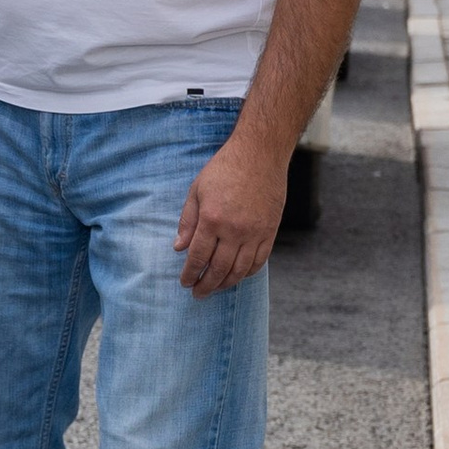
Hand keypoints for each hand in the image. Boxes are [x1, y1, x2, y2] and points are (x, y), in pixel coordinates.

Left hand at [174, 131, 288, 296]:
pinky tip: (238, 276)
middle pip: (218, 269)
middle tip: (198, 293)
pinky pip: (259, 261)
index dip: (190, 273)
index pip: (198, 257)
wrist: (260, 155)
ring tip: (216, 288)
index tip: (185, 282)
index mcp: (212, 220)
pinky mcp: (270, 231)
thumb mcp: (197, 190)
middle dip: (206, 285)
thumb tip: (179, 248)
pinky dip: (248, 273)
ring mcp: (255, 233)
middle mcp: (234, 230)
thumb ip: (187, 221)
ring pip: (240, 270)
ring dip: (226, 283)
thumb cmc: (224, 169)